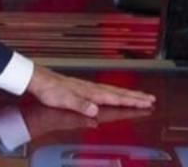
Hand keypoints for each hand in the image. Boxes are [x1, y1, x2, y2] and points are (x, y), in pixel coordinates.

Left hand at [26, 65, 155, 116]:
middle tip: (151, 99)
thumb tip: (95, 110)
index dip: (131, 101)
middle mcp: (90, 88)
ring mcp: (86, 87)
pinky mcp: (80, 87)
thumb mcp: (63, 100)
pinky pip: (103, 90)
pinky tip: (112, 93)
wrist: (36, 79)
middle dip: (134, 96)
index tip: (147, 102)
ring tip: (138, 95)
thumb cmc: (49, 89)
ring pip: (111, 90)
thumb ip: (80, 105)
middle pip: (117, 92)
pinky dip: (113, 92)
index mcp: (89, 93)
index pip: (115, 98)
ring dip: (126, 93)